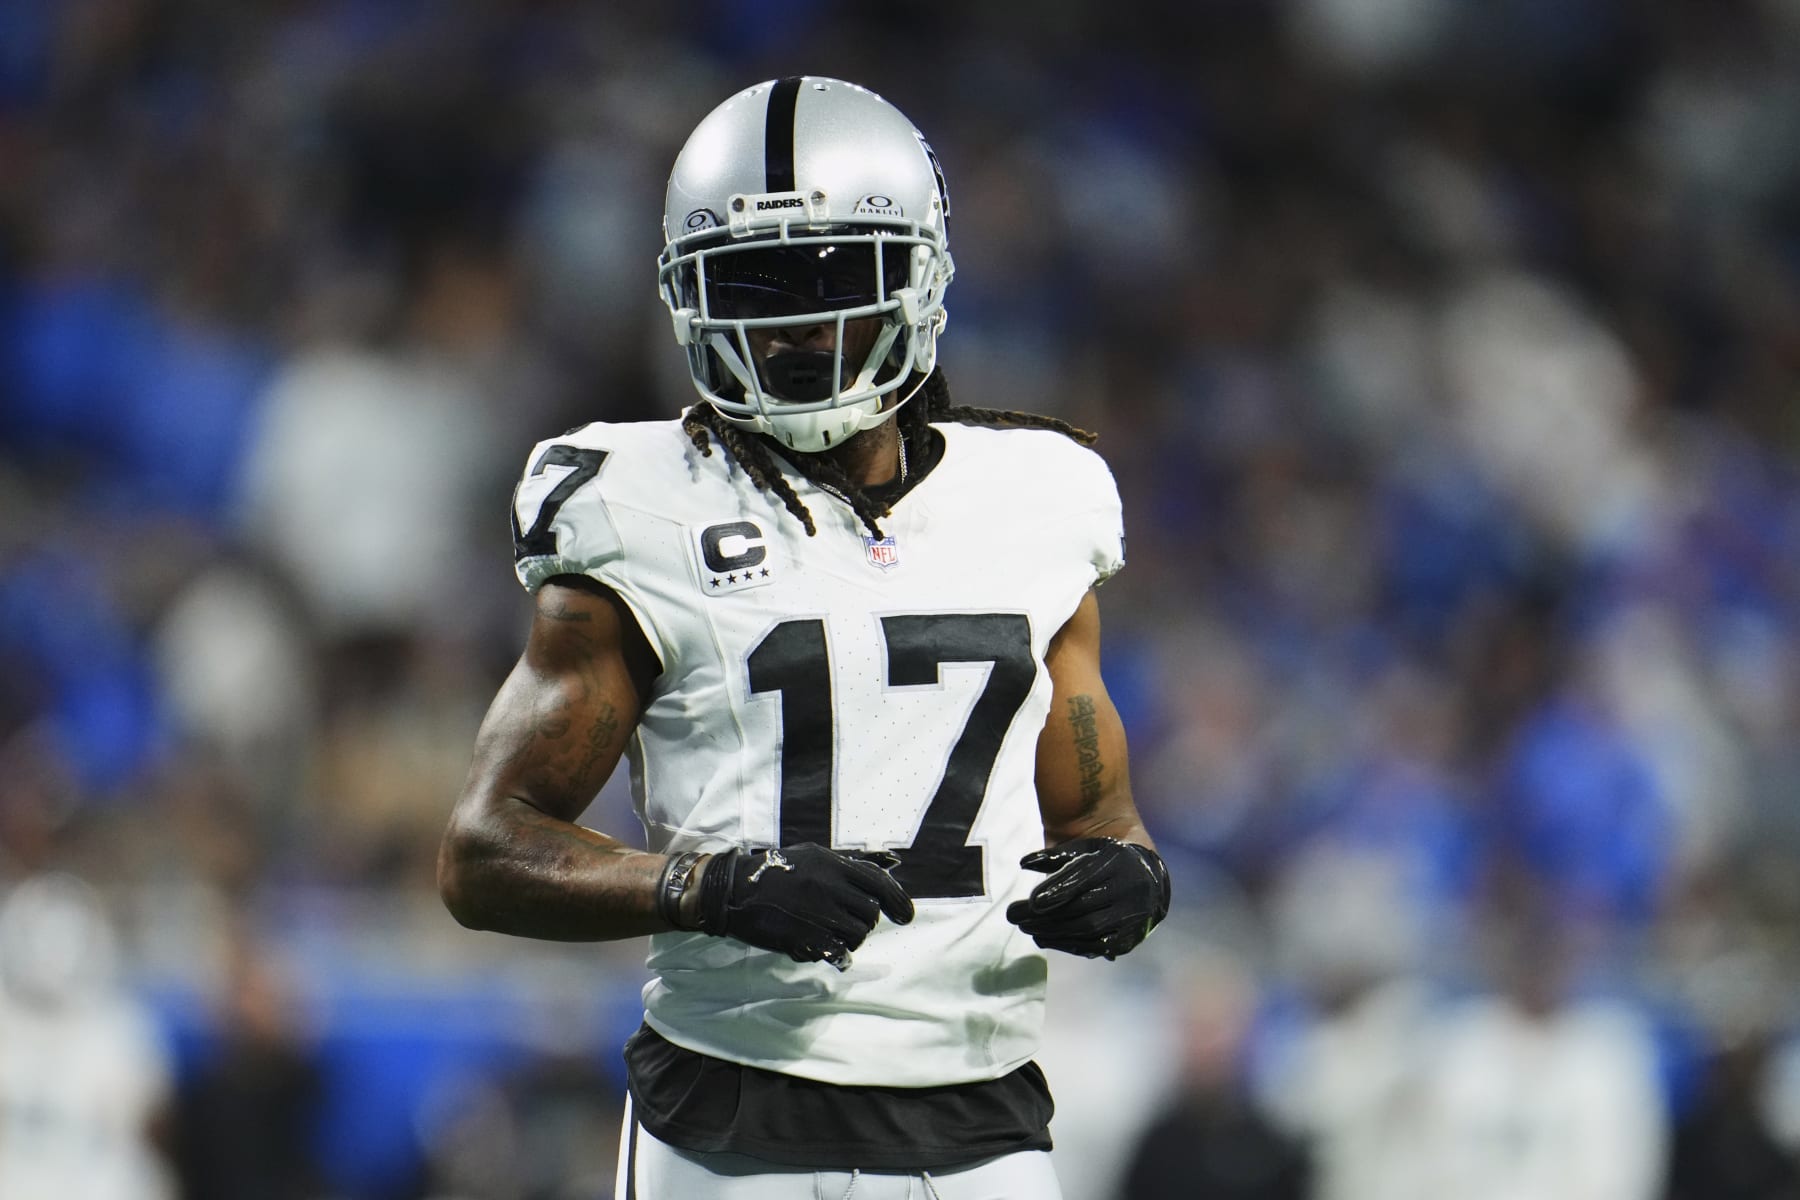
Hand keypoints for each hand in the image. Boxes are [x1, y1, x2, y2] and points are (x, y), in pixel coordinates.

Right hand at [695, 844, 913, 968]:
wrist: (732, 890)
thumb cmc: (775, 870)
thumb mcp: (812, 855)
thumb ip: (848, 863)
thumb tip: (891, 863)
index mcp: (831, 864)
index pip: (879, 883)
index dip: (899, 901)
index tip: (906, 917)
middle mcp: (828, 886)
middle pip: (870, 913)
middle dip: (866, 922)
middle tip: (851, 923)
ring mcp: (816, 912)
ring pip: (857, 934)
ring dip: (852, 939)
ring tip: (836, 935)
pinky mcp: (803, 936)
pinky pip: (837, 951)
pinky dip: (838, 954)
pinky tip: (830, 951)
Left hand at [1006, 837, 1169, 959]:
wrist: (1149, 877)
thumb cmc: (1107, 858)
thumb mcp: (1086, 847)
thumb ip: (1056, 855)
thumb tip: (1024, 862)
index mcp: (1118, 861)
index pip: (1085, 878)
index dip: (1058, 890)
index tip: (1032, 901)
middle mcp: (1130, 889)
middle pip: (1083, 907)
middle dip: (1046, 916)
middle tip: (1015, 917)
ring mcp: (1133, 915)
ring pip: (1089, 929)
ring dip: (1053, 933)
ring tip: (1026, 928)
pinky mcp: (1131, 936)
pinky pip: (1098, 946)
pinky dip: (1068, 945)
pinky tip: (1045, 939)